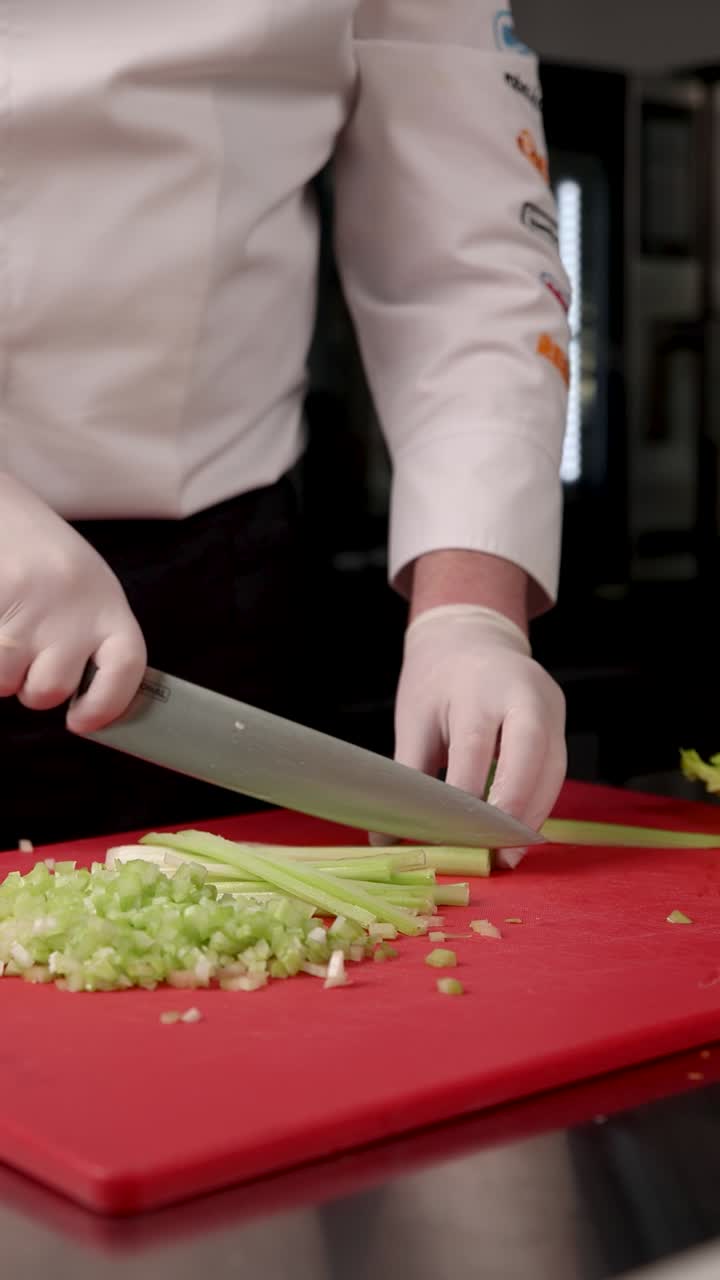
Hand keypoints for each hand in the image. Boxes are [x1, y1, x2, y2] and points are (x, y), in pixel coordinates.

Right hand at [0, 473, 145, 731]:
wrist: (0, 506)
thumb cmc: (40, 557)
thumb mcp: (83, 589)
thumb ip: (91, 638)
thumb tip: (83, 705)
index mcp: (109, 604)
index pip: (128, 666)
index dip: (107, 703)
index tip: (81, 721)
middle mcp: (75, 607)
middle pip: (51, 689)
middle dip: (30, 685)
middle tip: (26, 653)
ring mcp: (31, 607)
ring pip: (8, 683)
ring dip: (0, 672)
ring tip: (6, 633)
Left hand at [383, 604, 565, 865]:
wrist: (470, 637)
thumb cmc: (436, 681)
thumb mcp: (415, 720)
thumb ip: (409, 777)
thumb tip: (386, 837)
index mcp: (476, 686)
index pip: (475, 748)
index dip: (467, 799)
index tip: (452, 839)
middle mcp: (522, 692)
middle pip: (530, 754)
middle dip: (514, 809)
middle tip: (498, 856)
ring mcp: (549, 704)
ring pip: (553, 768)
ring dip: (532, 815)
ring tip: (508, 856)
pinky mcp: (560, 720)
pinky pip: (556, 768)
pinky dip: (539, 803)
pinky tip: (519, 833)